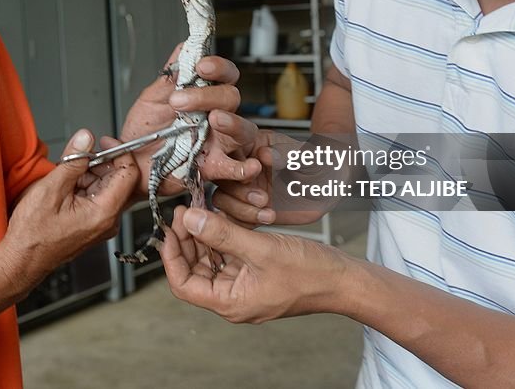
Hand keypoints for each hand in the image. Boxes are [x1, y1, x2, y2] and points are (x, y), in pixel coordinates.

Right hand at [0, 129, 137, 292]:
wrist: (22, 260)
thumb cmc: (33, 234)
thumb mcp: (51, 189)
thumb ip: (73, 161)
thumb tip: (86, 138)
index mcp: (104, 212)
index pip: (129, 173)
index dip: (119, 152)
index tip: (103, 142)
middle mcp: (109, 220)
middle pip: (119, 179)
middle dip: (100, 163)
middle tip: (78, 157)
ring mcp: (102, 224)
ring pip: (108, 187)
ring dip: (90, 174)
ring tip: (66, 176)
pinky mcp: (94, 225)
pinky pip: (99, 198)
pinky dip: (86, 186)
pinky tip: (67, 188)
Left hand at [121, 47, 261, 193]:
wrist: (130, 162)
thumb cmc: (144, 132)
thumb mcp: (152, 98)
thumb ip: (170, 76)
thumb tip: (185, 47)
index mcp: (204, 96)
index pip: (224, 75)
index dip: (218, 67)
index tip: (202, 66)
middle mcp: (215, 117)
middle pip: (231, 98)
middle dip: (208, 96)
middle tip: (178, 101)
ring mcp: (217, 142)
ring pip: (242, 129)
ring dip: (232, 122)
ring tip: (215, 120)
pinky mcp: (213, 167)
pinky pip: (235, 168)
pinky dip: (244, 167)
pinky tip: (249, 165)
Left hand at [160, 206, 349, 323]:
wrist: (344, 279)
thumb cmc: (309, 272)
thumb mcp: (261, 249)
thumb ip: (223, 234)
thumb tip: (190, 219)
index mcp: (230, 303)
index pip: (183, 285)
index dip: (171, 256)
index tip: (171, 228)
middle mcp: (233, 298)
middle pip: (195, 270)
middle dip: (186, 240)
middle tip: (185, 211)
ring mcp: (245, 286)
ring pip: (211, 261)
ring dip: (203, 236)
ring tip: (199, 210)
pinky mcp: (255, 274)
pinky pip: (229, 256)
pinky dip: (222, 237)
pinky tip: (220, 217)